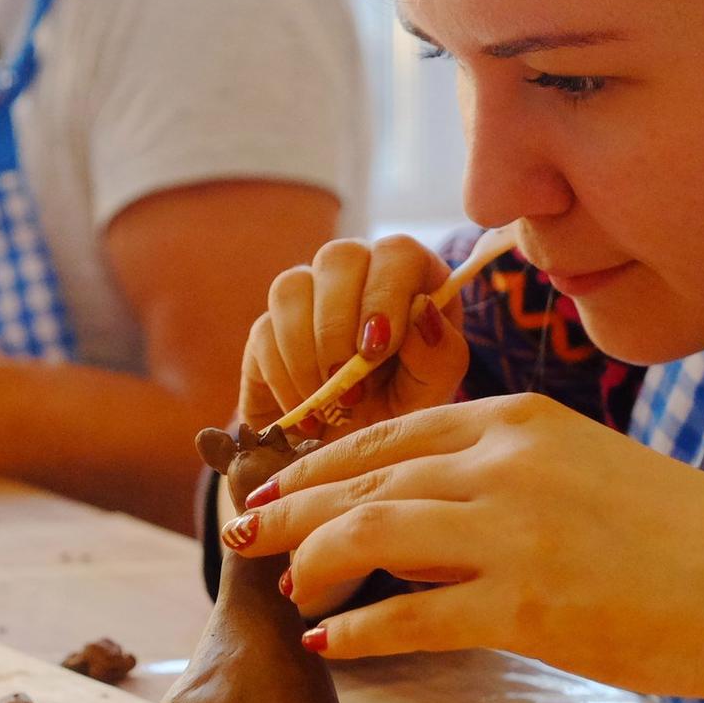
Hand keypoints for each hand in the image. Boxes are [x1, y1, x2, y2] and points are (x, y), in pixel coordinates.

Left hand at [220, 392, 703, 693]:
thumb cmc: (685, 538)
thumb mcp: (585, 472)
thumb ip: (503, 480)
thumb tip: (417, 519)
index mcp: (523, 421)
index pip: (393, 430)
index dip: (322, 461)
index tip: (277, 486)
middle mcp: (509, 463)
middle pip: (366, 476)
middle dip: (293, 507)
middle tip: (243, 535)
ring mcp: (515, 533)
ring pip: (374, 532)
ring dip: (315, 561)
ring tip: (286, 587)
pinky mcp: (527, 607)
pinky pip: (412, 615)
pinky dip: (359, 628)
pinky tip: (330, 643)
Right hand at [240, 235, 468, 434]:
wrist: (349, 450)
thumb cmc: (402, 410)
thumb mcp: (433, 393)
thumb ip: (439, 355)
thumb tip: (422, 311)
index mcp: (409, 279)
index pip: (397, 252)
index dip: (384, 293)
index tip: (378, 348)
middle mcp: (356, 274)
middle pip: (337, 257)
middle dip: (339, 325)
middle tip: (349, 383)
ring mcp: (307, 296)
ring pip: (290, 288)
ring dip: (308, 352)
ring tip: (329, 404)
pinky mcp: (266, 329)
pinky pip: (264, 333)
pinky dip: (285, 379)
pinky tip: (308, 413)